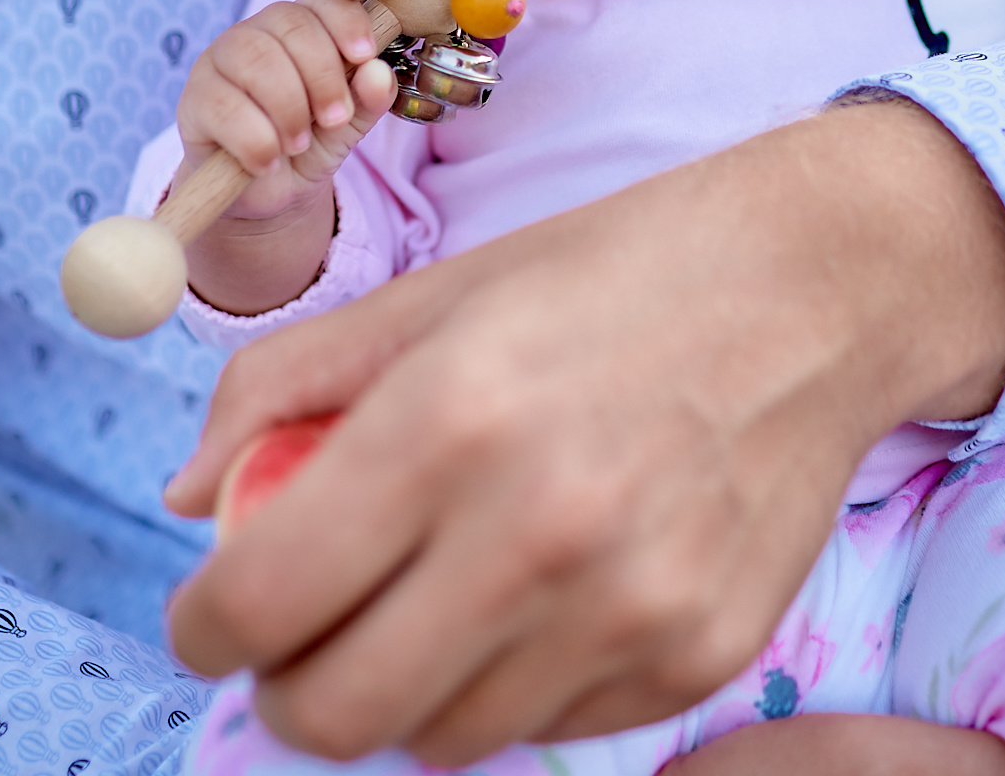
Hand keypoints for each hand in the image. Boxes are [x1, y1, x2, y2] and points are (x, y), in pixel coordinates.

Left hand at [160, 98, 1004, 767]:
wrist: (817, 289)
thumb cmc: (612, 276)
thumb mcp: (436, 293)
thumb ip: (286, 386)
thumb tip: (187, 497)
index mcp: (448, 420)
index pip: (259, 600)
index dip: (201, 624)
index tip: (211, 611)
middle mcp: (537, 530)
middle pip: (334, 716)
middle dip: (288, 686)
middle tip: (304, 634)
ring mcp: (627, 610)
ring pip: (442, 740)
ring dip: (405, 689)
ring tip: (434, 599)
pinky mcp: (697, 655)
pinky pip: (552, 728)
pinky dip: (514, 684)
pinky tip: (539, 596)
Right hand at [175, 0, 397, 313]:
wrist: (262, 195)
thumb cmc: (306, 146)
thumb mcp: (346, 127)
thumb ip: (367, 100)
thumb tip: (378, 73)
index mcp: (297, 30)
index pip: (321, 0)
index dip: (345, 21)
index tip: (364, 55)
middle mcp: (254, 34)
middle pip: (290, 24)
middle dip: (323, 75)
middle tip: (334, 119)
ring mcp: (218, 63)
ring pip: (255, 58)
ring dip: (289, 107)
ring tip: (299, 143)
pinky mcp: (194, 102)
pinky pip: (224, 107)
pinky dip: (256, 140)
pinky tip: (268, 161)